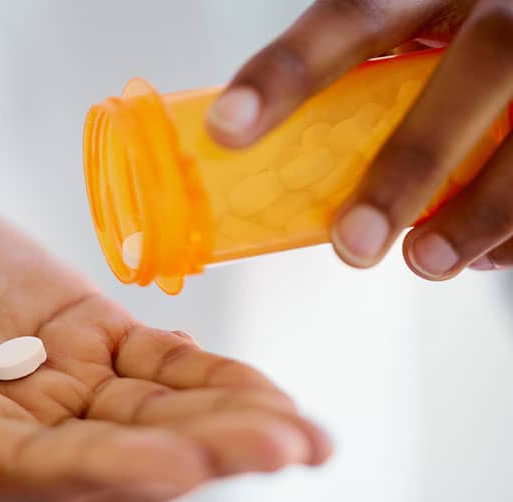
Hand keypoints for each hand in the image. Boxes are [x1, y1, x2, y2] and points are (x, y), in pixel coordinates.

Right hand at [0, 173, 330, 501]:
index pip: (38, 474)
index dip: (109, 466)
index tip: (180, 460)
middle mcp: (7, 432)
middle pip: (116, 456)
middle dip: (199, 454)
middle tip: (280, 448)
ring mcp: (50, 382)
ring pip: (150, 413)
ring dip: (224, 423)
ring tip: (300, 434)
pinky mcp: (80, 331)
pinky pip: (153, 362)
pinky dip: (206, 374)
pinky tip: (264, 391)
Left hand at [207, 0, 512, 278]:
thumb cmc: (452, 42)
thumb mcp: (405, 29)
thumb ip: (355, 80)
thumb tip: (262, 160)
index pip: (351, 14)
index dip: (287, 71)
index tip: (229, 127)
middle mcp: (505, 0)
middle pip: (476, 66)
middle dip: (411, 164)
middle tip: (352, 243)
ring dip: (479, 211)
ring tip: (423, 262)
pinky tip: (484, 255)